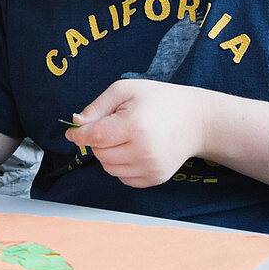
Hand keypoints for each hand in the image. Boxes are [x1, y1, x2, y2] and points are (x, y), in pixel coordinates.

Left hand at [65, 78, 209, 187]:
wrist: (196, 120)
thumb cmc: (159, 100)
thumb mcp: (126, 90)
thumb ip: (97, 106)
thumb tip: (76, 122)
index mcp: (134, 126)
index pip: (94, 137)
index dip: (79, 134)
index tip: (72, 132)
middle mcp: (143, 151)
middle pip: (99, 153)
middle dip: (98, 141)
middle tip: (112, 126)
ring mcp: (150, 168)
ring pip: (109, 168)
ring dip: (108, 154)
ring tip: (125, 137)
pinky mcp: (155, 178)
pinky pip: (123, 178)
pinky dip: (121, 165)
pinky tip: (134, 149)